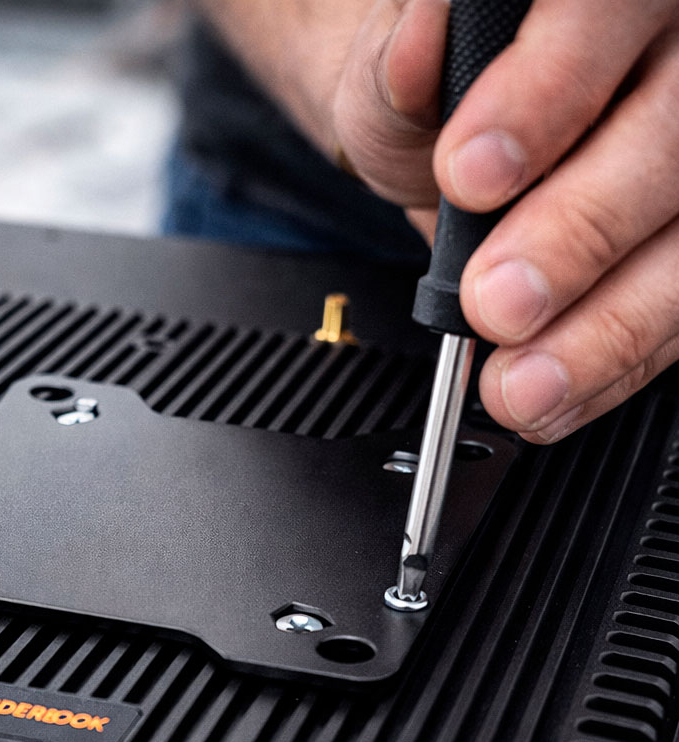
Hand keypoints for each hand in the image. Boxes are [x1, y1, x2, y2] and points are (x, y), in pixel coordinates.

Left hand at [334, 0, 678, 443]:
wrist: (468, 156)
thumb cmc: (443, 102)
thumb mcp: (397, 68)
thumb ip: (403, 64)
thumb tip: (415, 53)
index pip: (607, 11)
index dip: (548, 93)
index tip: (468, 174)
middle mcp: (675, 62)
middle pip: (670, 136)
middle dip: (579, 233)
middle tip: (495, 300)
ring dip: (606, 329)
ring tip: (523, 384)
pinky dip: (614, 368)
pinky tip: (556, 396)